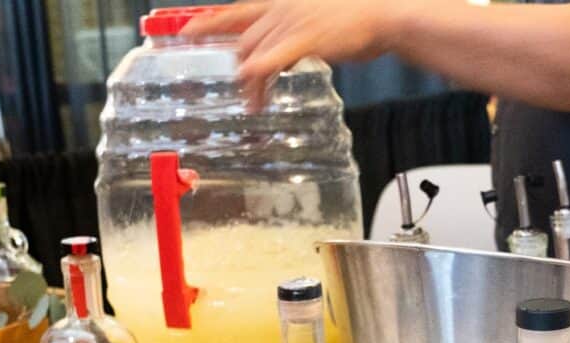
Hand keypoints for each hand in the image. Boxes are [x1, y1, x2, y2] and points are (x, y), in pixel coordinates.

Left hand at [184, 0, 407, 109]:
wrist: (383, 17)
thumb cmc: (357, 21)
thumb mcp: (318, 23)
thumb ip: (294, 38)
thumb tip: (284, 59)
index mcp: (281, 3)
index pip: (237, 12)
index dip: (208, 22)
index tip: (186, 32)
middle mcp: (282, 9)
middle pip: (245, 42)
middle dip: (240, 72)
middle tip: (246, 96)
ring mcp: (293, 23)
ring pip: (257, 54)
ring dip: (252, 84)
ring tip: (256, 105)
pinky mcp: (307, 38)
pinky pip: (274, 56)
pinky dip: (259, 69)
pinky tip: (252, 80)